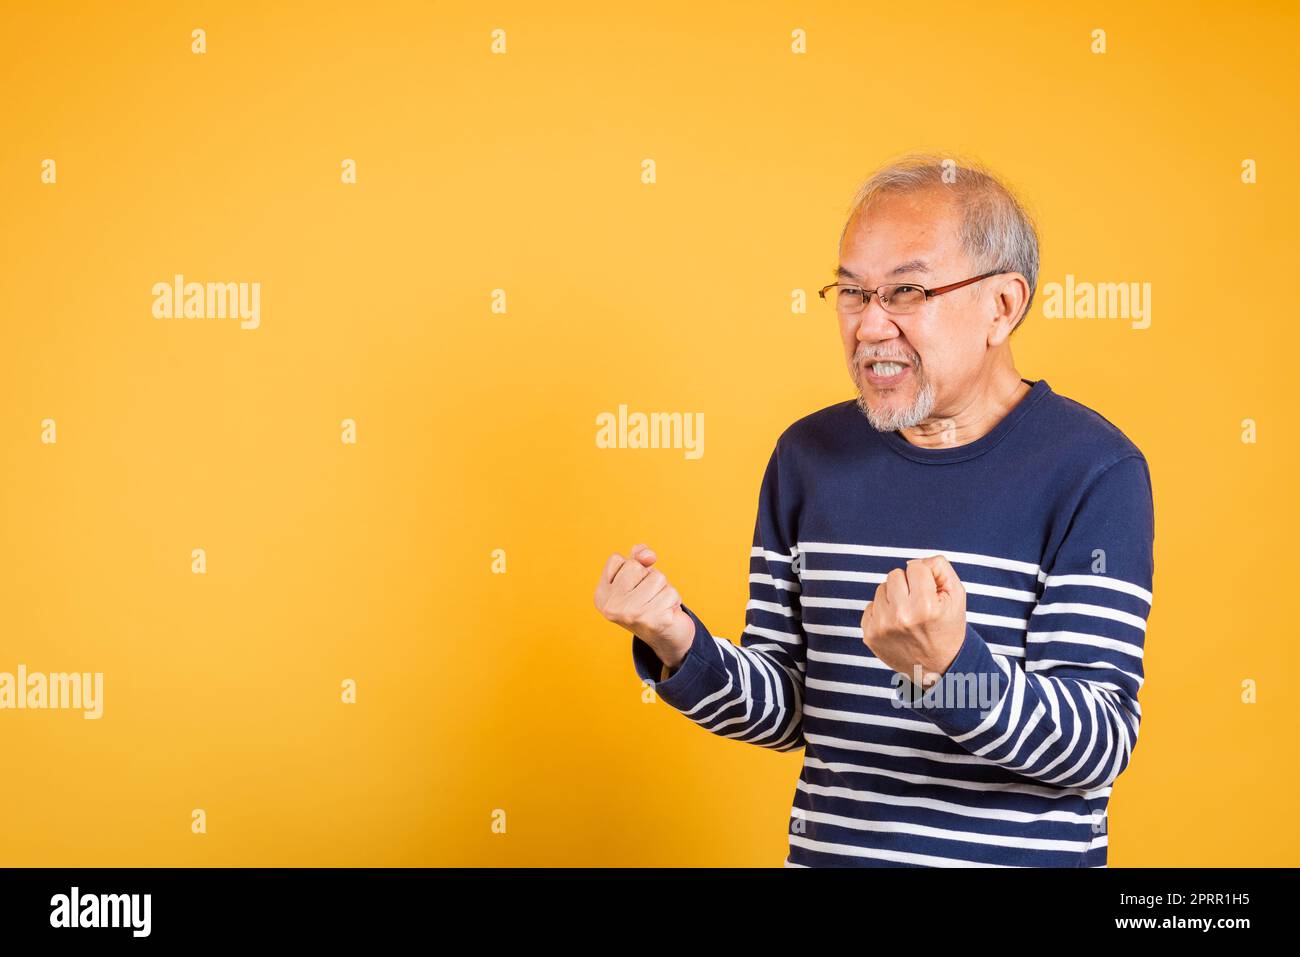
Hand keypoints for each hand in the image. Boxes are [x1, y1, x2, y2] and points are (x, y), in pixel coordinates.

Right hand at [594, 544, 695, 668]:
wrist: (666, 637)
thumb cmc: (651, 601)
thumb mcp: (639, 576)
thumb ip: (639, 557)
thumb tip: (648, 555)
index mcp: (602, 595)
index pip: (617, 559)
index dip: (632, 570)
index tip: (633, 589)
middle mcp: (612, 607)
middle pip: (636, 566)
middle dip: (649, 577)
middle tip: (648, 598)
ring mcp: (631, 614)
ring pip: (657, 577)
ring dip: (664, 589)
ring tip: (658, 604)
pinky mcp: (653, 620)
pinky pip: (671, 592)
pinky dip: (674, 600)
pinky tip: (666, 613)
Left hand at [861, 556, 966, 685]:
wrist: (938, 667)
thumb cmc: (948, 627)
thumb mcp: (956, 595)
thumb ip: (939, 568)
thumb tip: (914, 561)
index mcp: (924, 606)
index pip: (915, 566)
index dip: (925, 577)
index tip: (930, 594)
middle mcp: (901, 616)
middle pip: (895, 574)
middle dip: (908, 585)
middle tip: (919, 604)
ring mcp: (882, 627)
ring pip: (881, 589)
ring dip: (894, 597)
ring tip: (908, 615)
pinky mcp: (869, 634)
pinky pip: (870, 606)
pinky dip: (883, 612)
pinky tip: (897, 626)